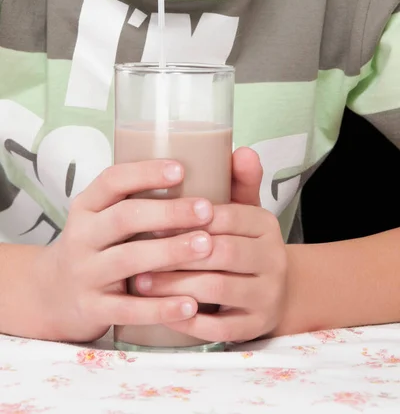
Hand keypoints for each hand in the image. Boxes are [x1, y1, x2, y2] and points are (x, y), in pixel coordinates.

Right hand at [33, 161, 213, 342]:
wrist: (52, 295)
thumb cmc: (96, 246)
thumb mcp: (102, 217)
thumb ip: (136, 200)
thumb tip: (200, 177)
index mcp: (87, 207)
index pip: (112, 180)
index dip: (145, 173)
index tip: (181, 169)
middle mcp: (82, 236)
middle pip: (124, 217)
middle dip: (168, 212)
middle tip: (207, 210)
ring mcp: (85, 274)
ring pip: (128, 260)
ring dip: (170, 252)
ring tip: (207, 246)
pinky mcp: (92, 310)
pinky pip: (128, 310)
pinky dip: (160, 308)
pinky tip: (190, 305)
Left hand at [135, 148, 287, 343]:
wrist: (275, 290)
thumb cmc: (243, 244)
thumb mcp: (244, 211)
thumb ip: (238, 181)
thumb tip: (241, 149)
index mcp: (266, 224)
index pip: (226, 216)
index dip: (188, 219)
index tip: (152, 221)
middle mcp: (273, 259)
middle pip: (221, 253)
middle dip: (176, 254)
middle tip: (136, 253)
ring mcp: (267, 295)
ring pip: (217, 290)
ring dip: (174, 286)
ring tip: (138, 282)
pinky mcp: (255, 326)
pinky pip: (219, 327)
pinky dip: (187, 321)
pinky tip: (160, 312)